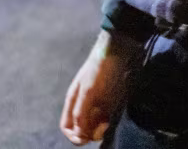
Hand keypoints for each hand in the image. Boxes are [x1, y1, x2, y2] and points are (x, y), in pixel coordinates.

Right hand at [60, 30, 142, 144]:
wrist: (120, 50)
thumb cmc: (102, 71)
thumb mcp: (89, 92)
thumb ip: (81, 113)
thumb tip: (78, 134)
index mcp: (73, 101)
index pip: (67, 127)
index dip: (75, 136)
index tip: (89, 137)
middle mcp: (82, 103)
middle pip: (81, 129)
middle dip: (92, 133)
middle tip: (105, 126)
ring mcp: (95, 102)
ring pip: (94, 125)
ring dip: (101, 128)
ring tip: (111, 120)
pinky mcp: (108, 101)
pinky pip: (104, 118)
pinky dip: (109, 122)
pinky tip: (115, 116)